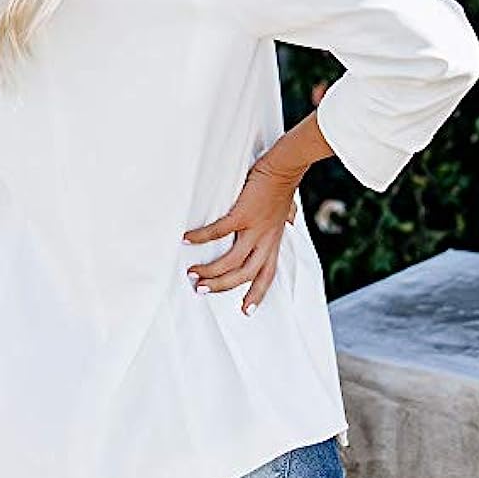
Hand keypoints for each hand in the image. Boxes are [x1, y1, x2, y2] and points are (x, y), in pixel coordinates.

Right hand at [182, 152, 308, 315]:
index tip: (246, 311)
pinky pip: (219, 231)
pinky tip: (186, 238)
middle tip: (201, 290)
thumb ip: (287, 217)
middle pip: (245, 275)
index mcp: (273, 242)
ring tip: (192, 273)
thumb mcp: (288, 208)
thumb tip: (292, 217)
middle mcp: (265, 240)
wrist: (285, 167)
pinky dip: (201, 237)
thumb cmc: (283, 185)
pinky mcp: (243, 214)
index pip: (267, 275)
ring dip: (211, 271)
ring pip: (233, 262)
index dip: (257, 294)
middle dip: (222, 286)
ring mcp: (255, 229)